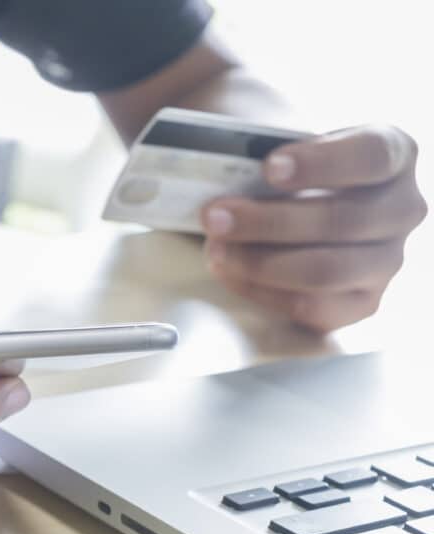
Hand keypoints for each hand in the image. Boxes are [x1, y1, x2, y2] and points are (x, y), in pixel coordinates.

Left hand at [201, 125, 426, 331]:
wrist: (289, 201)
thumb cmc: (287, 166)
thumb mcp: (284, 143)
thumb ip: (267, 148)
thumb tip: (223, 168)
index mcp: (395, 153)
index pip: (372, 155)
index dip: (321, 163)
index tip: (268, 167)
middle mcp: (403, 208)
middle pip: (342, 221)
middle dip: (269, 221)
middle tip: (214, 216)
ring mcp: (388, 260)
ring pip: (326, 270)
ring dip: (260, 262)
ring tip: (215, 248)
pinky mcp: (363, 302)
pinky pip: (313, 306)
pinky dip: (262, 291)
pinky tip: (228, 272)